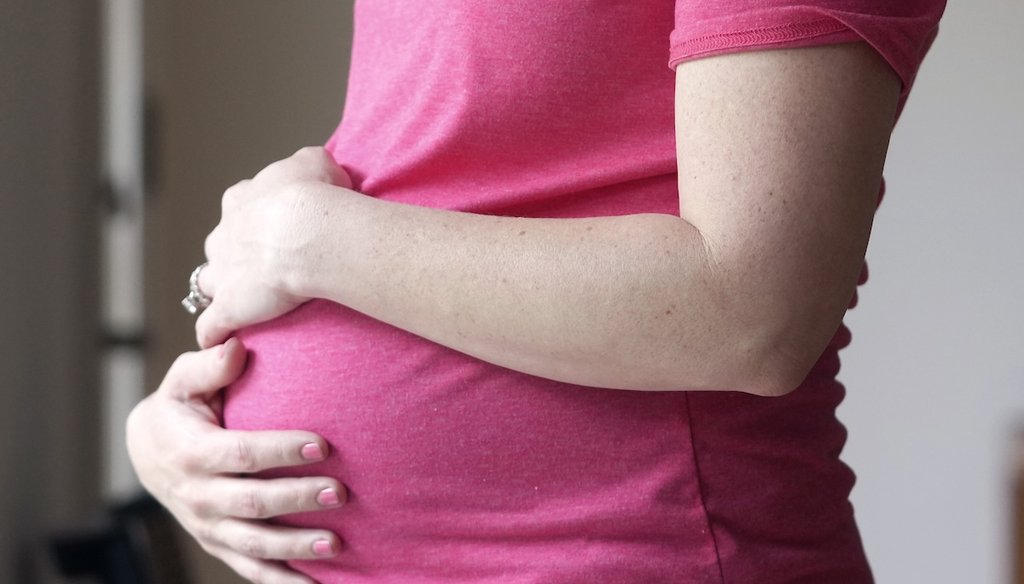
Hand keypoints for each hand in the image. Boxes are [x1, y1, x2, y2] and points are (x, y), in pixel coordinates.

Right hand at [127, 338, 346, 583]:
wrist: (148, 452)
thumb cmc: (178, 408)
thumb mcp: (182, 381)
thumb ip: (208, 364)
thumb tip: (237, 347)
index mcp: (192, 452)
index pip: (241, 454)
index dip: (281, 451)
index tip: (323, 445)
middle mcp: (198, 495)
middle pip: (252, 503)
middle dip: (297, 499)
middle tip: (340, 492)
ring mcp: (207, 526)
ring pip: (253, 544)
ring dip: (295, 547)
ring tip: (336, 543)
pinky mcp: (218, 544)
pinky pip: (251, 570)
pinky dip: (282, 581)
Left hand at [195, 146, 352, 347]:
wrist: (307, 230)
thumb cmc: (315, 195)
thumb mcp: (316, 162)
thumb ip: (310, 165)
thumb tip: (317, 169)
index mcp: (240, 201)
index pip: (238, 207)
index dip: (256, 219)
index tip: (277, 227)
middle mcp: (223, 235)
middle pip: (220, 246)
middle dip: (235, 256)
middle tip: (266, 266)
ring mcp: (222, 274)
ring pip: (209, 285)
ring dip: (222, 294)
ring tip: (244, 307)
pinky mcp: (228, 309)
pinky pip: (211, 328)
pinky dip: (216, 335)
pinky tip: (227, 344)